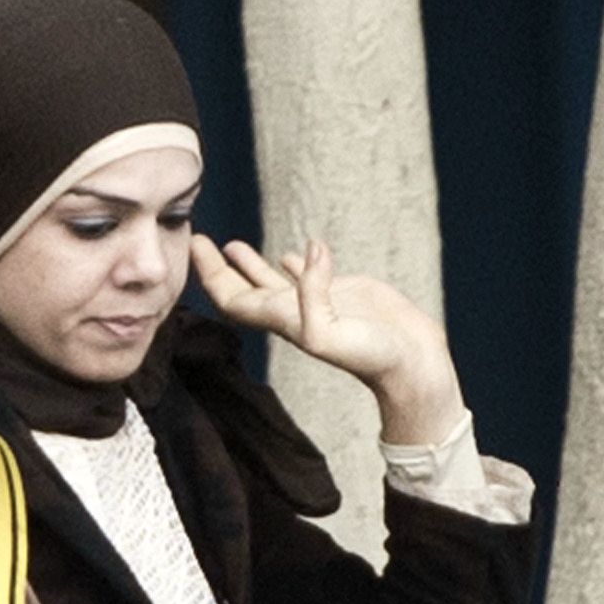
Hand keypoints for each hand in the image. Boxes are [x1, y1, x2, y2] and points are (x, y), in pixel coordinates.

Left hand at [193, 234, 462, 448]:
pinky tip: (289, 253)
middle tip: (198, 240)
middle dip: (218, 267)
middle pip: (243, 289)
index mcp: (281, 320)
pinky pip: (309, 274)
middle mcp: (292, 311)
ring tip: (231, 245)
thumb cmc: (369, 355)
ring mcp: (316, 301)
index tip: (195, 245)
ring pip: (273, 281)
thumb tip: (305, 252)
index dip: (210, 274)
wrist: (408, 363)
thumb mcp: (328, 332)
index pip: (232, 299)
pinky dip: (294, 262)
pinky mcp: (343, 292)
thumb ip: (311, 293)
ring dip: (250, 264)